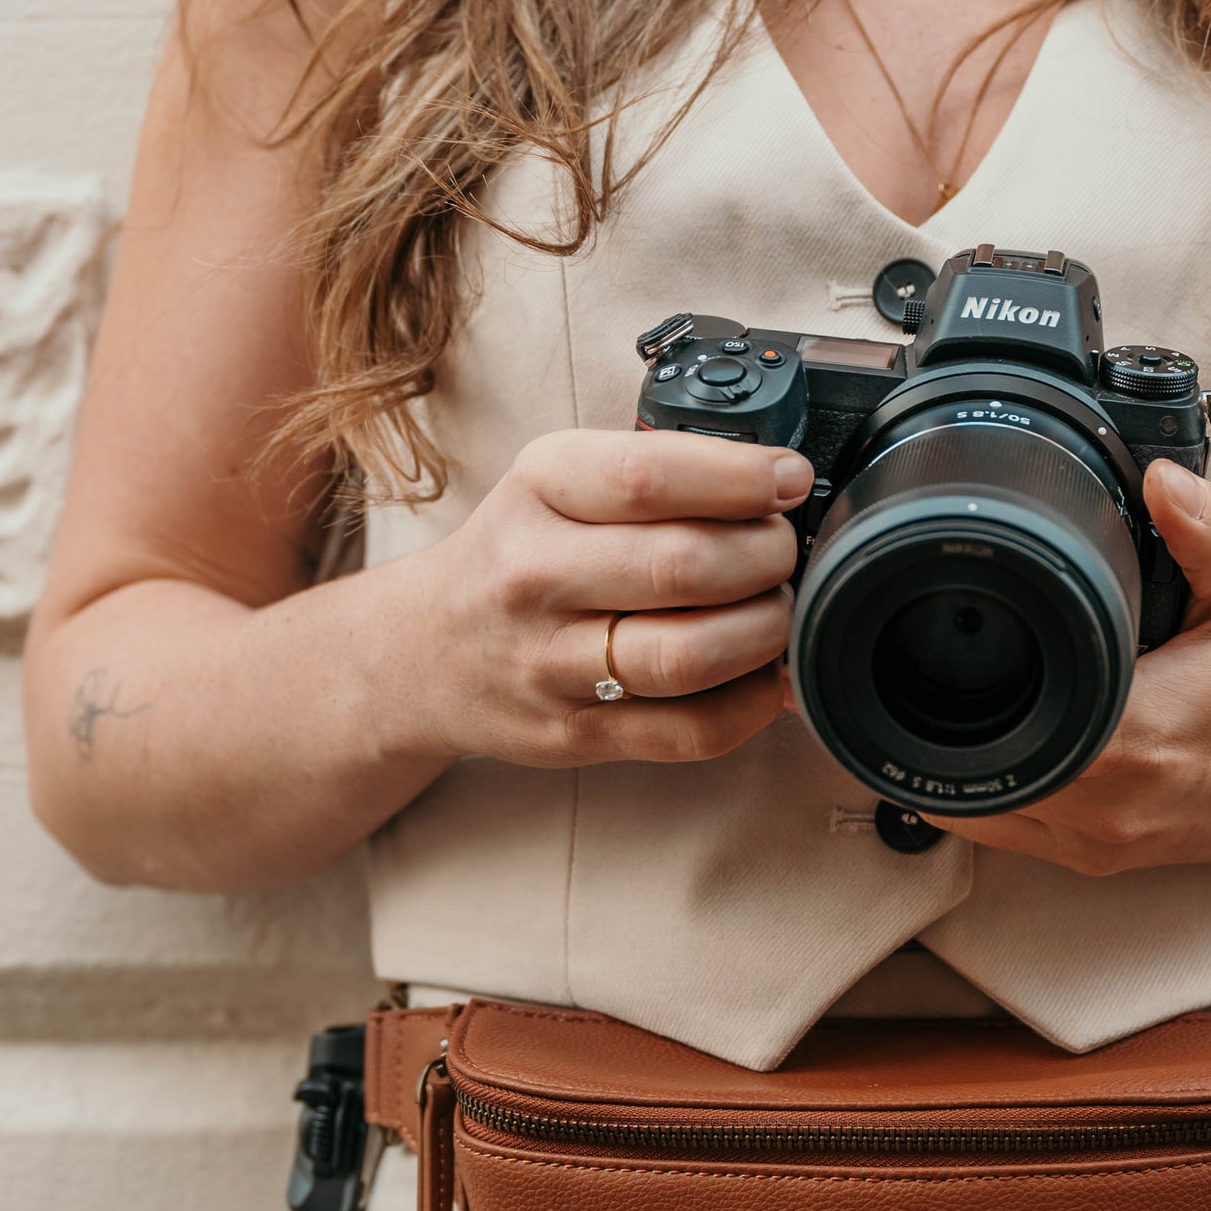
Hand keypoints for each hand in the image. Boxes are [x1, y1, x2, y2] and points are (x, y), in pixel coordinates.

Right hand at [386, 428, 811, 770]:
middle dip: (767, 558)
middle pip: (685, 567)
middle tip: (782, 554)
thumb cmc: (516, 556)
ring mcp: (549, 663)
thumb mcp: (555, 483)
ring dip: (764, 634)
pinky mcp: (572, 734)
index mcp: (538, 489)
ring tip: (776, 613)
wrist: (422, 653)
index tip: (788, 481)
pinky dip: (751, 705)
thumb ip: (649, 476)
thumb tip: (777, 488)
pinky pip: (689, 731)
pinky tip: (763, 679)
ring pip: (689, 656)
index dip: (741, 478)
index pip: (650, 477)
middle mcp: (534, 574)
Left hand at [923, 461, 1210, 874]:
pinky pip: (1011, 836)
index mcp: (1139, 734)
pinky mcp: (1104, 858)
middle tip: (936, 652)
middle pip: (976, 763)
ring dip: (959, 758)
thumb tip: (1160, 478)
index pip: (1006, 715)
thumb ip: (1208, 529)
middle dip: (947, 711)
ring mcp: (1103, 841)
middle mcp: (1111, 801)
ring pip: (981, 812)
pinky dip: (988, 792)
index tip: (946, 632)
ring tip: (951, 698)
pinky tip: (989, 744)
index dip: (958, 677)